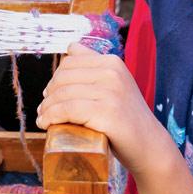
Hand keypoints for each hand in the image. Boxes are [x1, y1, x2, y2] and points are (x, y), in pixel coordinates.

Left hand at [37, 43, 171, 173]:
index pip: (69, 62)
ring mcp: (110, 92)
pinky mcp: (106, 113)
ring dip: (46, 109)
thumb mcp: (115, 84)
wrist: (149, 146)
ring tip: (43, 119)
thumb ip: (95, 64)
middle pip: (63, 78)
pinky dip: (51, 117)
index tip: (49, 95)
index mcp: (113, 62)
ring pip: (63, 94)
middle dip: (48, 95)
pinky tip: (46, 124)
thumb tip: (70, 47)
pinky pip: (67, 110)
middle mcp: (112, 73)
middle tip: (44, 110)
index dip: (54, 79)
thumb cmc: (127, 118)